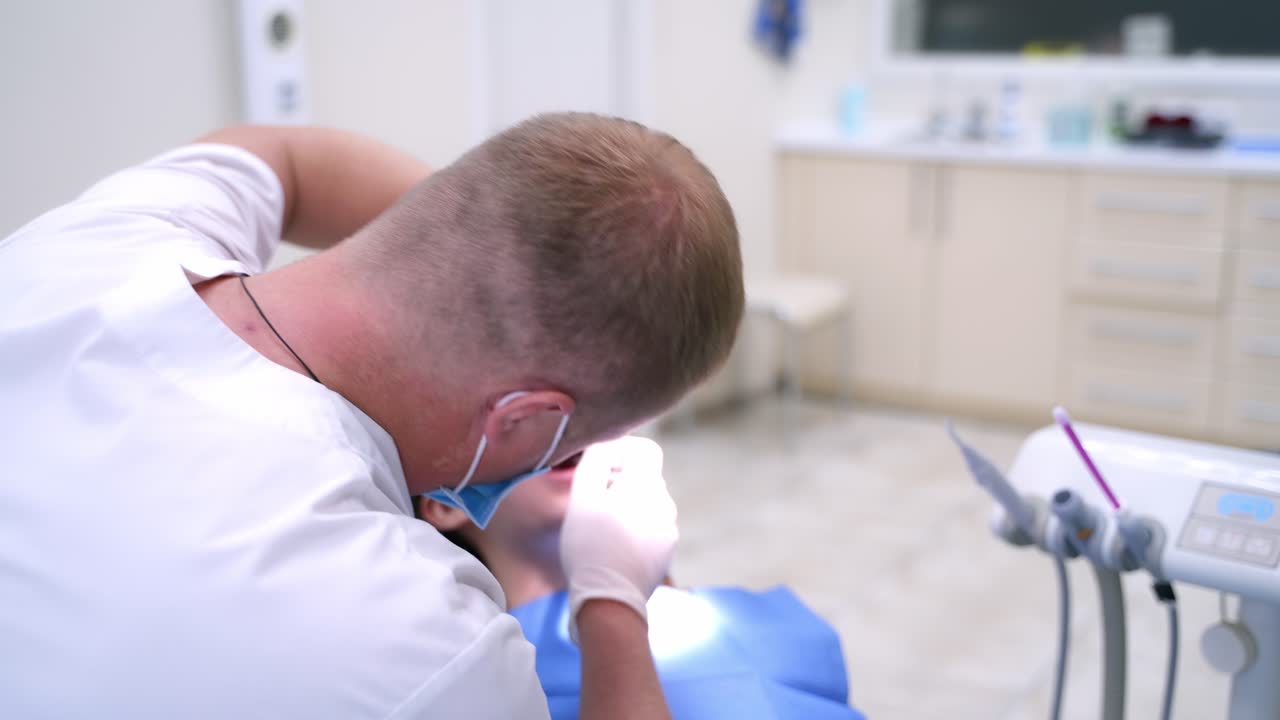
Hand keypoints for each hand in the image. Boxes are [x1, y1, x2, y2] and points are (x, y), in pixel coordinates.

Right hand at [560, 436, 676, 641]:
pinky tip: (613, 546)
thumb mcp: (583, 498)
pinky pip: (650, 526)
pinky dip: (634, 527)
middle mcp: (665, 504)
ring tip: (601, 527)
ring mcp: (668, 530)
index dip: (623, 451)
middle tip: (593, 501)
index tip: (601, 468)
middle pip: (645, 477)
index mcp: (647, 487)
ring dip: (627, 505)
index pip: (646, 449)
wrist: (609, 600)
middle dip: (620, 481)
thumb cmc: (590, 547)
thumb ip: (595, 461)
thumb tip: (607, 444)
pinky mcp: (665, 551)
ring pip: (647, 502)